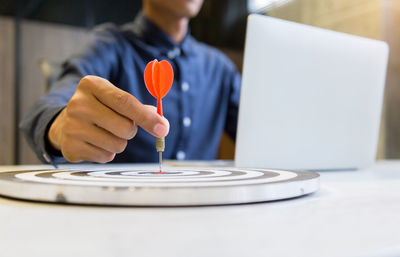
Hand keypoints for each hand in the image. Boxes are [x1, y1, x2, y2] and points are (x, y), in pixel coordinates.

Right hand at [48, 75, 168, 162]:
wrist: (65, 124)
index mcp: (92, 85)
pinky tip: (95, 143)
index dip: (147, 117)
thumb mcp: (115, 99)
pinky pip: (105, 157)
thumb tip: (161, 125)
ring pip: (117, 144)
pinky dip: (106, 153)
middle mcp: (78, 104)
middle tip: (120, 126)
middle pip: (125, 127)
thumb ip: (139, 109)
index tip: (163, 128)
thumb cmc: (99, 109)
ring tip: (105, 134)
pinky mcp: (70, 147)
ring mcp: (71, 127)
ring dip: (119, 143)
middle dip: (131, 131)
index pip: (126, 102)